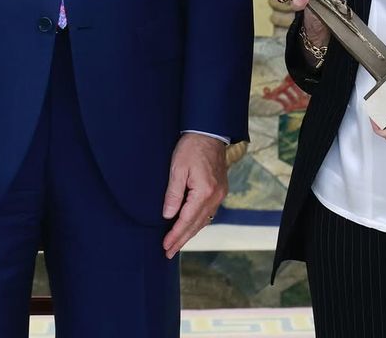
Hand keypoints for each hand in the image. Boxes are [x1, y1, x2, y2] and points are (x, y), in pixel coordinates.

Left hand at [162, 133, 226, 258]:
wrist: (210, 132)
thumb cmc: (191, 147)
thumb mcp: (177, 168)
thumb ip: (173, 194)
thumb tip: (168, 216)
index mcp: (204, 192)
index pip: (186, 220)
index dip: (175, 235)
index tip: (165, 247)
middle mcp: (215, 196)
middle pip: (196, 225)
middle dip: (182, 239)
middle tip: (168, 253)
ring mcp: (220, 194)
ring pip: (204, 220)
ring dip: (190, 233)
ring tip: (177, 244)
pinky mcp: (220, 189)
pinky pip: (209, 212)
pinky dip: (198, 222)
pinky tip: (190, 226)